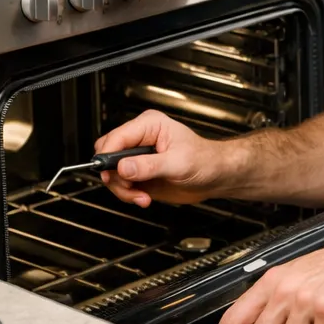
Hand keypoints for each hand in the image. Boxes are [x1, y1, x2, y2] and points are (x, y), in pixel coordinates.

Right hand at [94, 110, 224, 207]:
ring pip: (111, 173)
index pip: (115, 138)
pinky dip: (128, 194)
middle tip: (130, 187)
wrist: (215, 176)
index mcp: (149, 125)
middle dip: (115, 176)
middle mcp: (140, 139)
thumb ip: (149, 165)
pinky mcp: (139, 172)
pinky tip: (143, 198)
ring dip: (123, 189)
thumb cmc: (205, 161)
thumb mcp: (178, 163)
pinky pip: (120, 184)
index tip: (111, 174)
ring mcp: (138, 157)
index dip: (108, 157)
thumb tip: (123, 167)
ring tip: (142, 197)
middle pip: (107, 155)